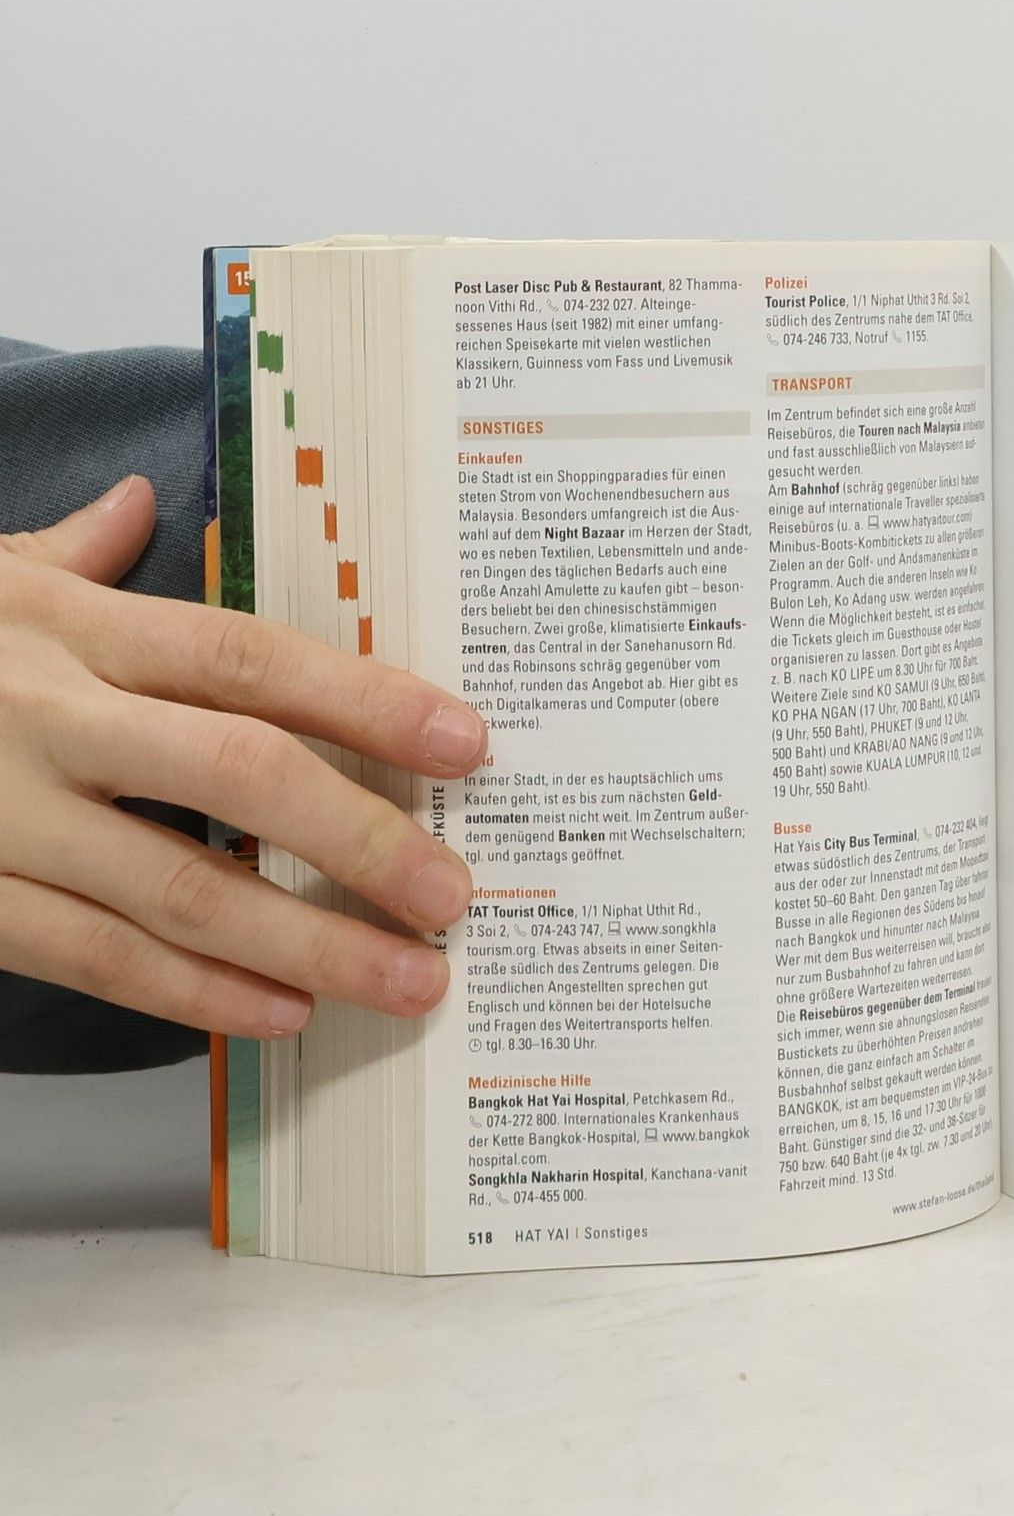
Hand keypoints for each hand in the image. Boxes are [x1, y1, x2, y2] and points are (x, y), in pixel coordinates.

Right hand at [1, 476, 486, 1037]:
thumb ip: (70, 551)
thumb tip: (143, 501)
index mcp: (68, 626)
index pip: (247, 658)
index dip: (366, 698)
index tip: (468, 744)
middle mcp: (43, 715)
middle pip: (236, 773)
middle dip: (360, 838)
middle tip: (455, 894)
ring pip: (176, 890)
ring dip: (307, 944)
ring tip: (408, 980)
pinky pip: (91, 958)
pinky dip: (194, 996)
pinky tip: (281, 1013)